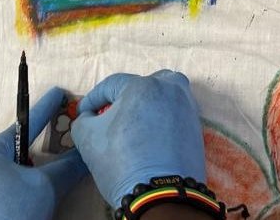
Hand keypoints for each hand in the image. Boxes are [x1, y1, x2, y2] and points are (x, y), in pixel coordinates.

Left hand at [0, 89, 87, 219]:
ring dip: (12, 191)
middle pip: (8, 158)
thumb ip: (66, 169)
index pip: (24, 124)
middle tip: (44, 180)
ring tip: (23, 210)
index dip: (46, 108)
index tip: (58, 92)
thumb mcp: (44, 191)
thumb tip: (87, 154)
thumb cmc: (6, 217)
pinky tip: (7, 217)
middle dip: (29, 167)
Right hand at [72, 70, 206, 206]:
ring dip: (146, 104)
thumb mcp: (88, 138)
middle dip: (123, 97)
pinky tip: (149, 135)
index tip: (84, 114)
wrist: (160, 194)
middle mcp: (170, 89)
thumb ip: (83, 119)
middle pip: (141, 85)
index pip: (111, 85)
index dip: (92, 99)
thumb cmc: (122, 162)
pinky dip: (161, 118)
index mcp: (143, 85)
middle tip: (109, 116)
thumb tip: (89, 116)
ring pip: (162, 96)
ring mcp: (187, 107)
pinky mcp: (196, 126)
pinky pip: (174, 113)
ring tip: (132, 123)